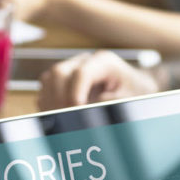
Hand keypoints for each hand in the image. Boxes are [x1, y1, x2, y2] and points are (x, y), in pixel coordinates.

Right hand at [37, 50, 159, 109]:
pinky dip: (47, 103)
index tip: (76, 110)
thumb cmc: (134, 91)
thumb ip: (113, 100)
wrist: (133, 87)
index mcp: (103, 61)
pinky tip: (57, 115)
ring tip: (61, 118)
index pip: (81, 72)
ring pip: (49, 79)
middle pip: (59, 72)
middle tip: (67, 118)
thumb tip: (91, 106)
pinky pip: (46, 89)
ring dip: (51, 101)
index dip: (74, 93)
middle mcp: (84, 61)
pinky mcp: (62, 80)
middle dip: (59, 98)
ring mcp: (71, 68)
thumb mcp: (131, 96)